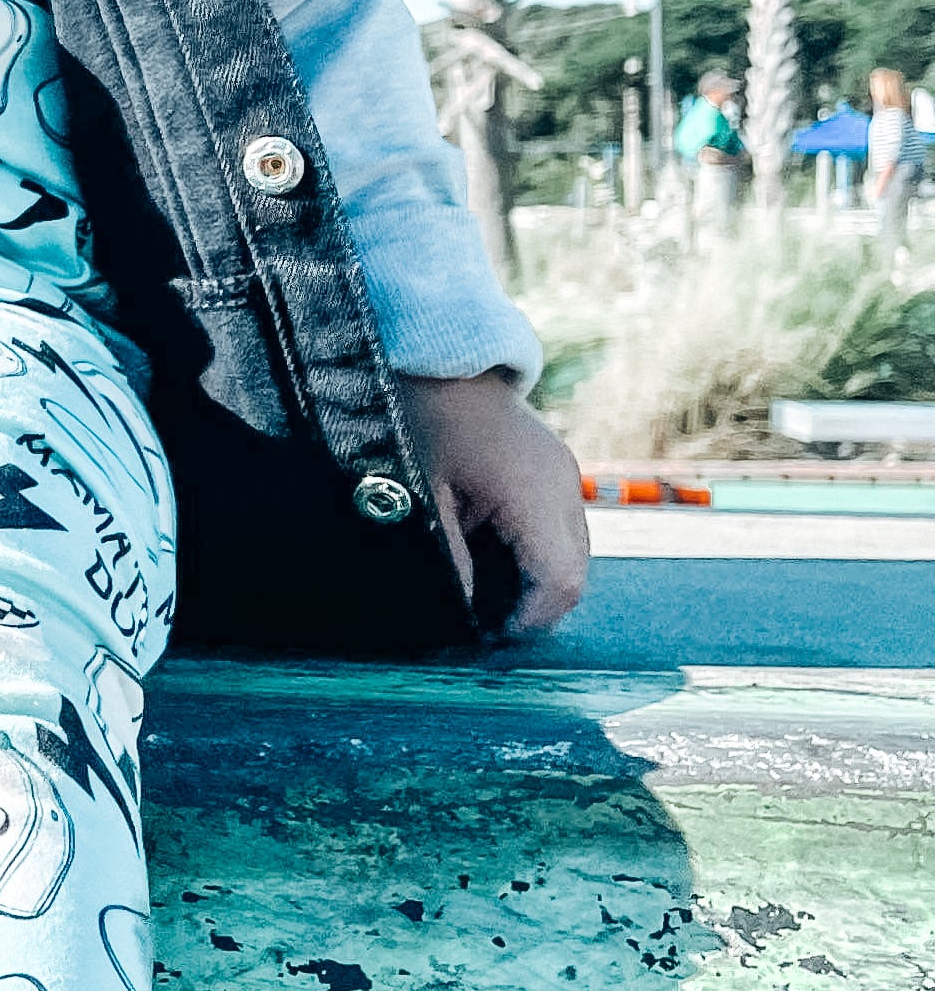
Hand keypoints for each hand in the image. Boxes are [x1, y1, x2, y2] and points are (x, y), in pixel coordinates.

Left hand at [397, 373, 587, 633]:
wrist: (428, 355)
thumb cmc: (418, 422)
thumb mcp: (424, 500)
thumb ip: (451, 563)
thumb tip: (464, 617)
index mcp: (536, 492)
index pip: (560, 582)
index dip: (527, 621)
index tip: (485, 635)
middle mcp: (563, 483)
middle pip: (573, 573)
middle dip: (532, 605)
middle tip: (480, 619)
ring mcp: (564, 471)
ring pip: (570, 551)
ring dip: (533, 577)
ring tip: (479, 586)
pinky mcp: (554, 465)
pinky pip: (558, 524)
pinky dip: (532, 549)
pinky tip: (486, 549)